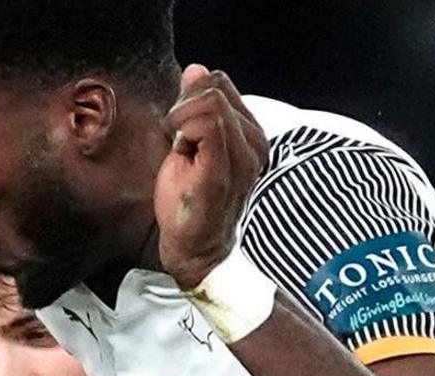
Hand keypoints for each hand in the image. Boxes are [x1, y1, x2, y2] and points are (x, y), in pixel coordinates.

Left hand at [153, 65, 268, 284]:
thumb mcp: (191, 141)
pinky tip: (180, 153)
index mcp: (251, 133)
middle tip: (179, 143)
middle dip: (183, 107)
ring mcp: (243, 156)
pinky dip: (182, 130)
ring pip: (208, 101)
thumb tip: (196, 68)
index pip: (220, 82)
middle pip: (213, 86)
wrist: (194, 248)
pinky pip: (204, 123)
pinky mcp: (224, 169)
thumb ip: (196, 104)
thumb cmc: (191, 199)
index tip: (182, 131)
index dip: (190, 97)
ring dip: (180, 121)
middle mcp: (255, 142)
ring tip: (182, 152)